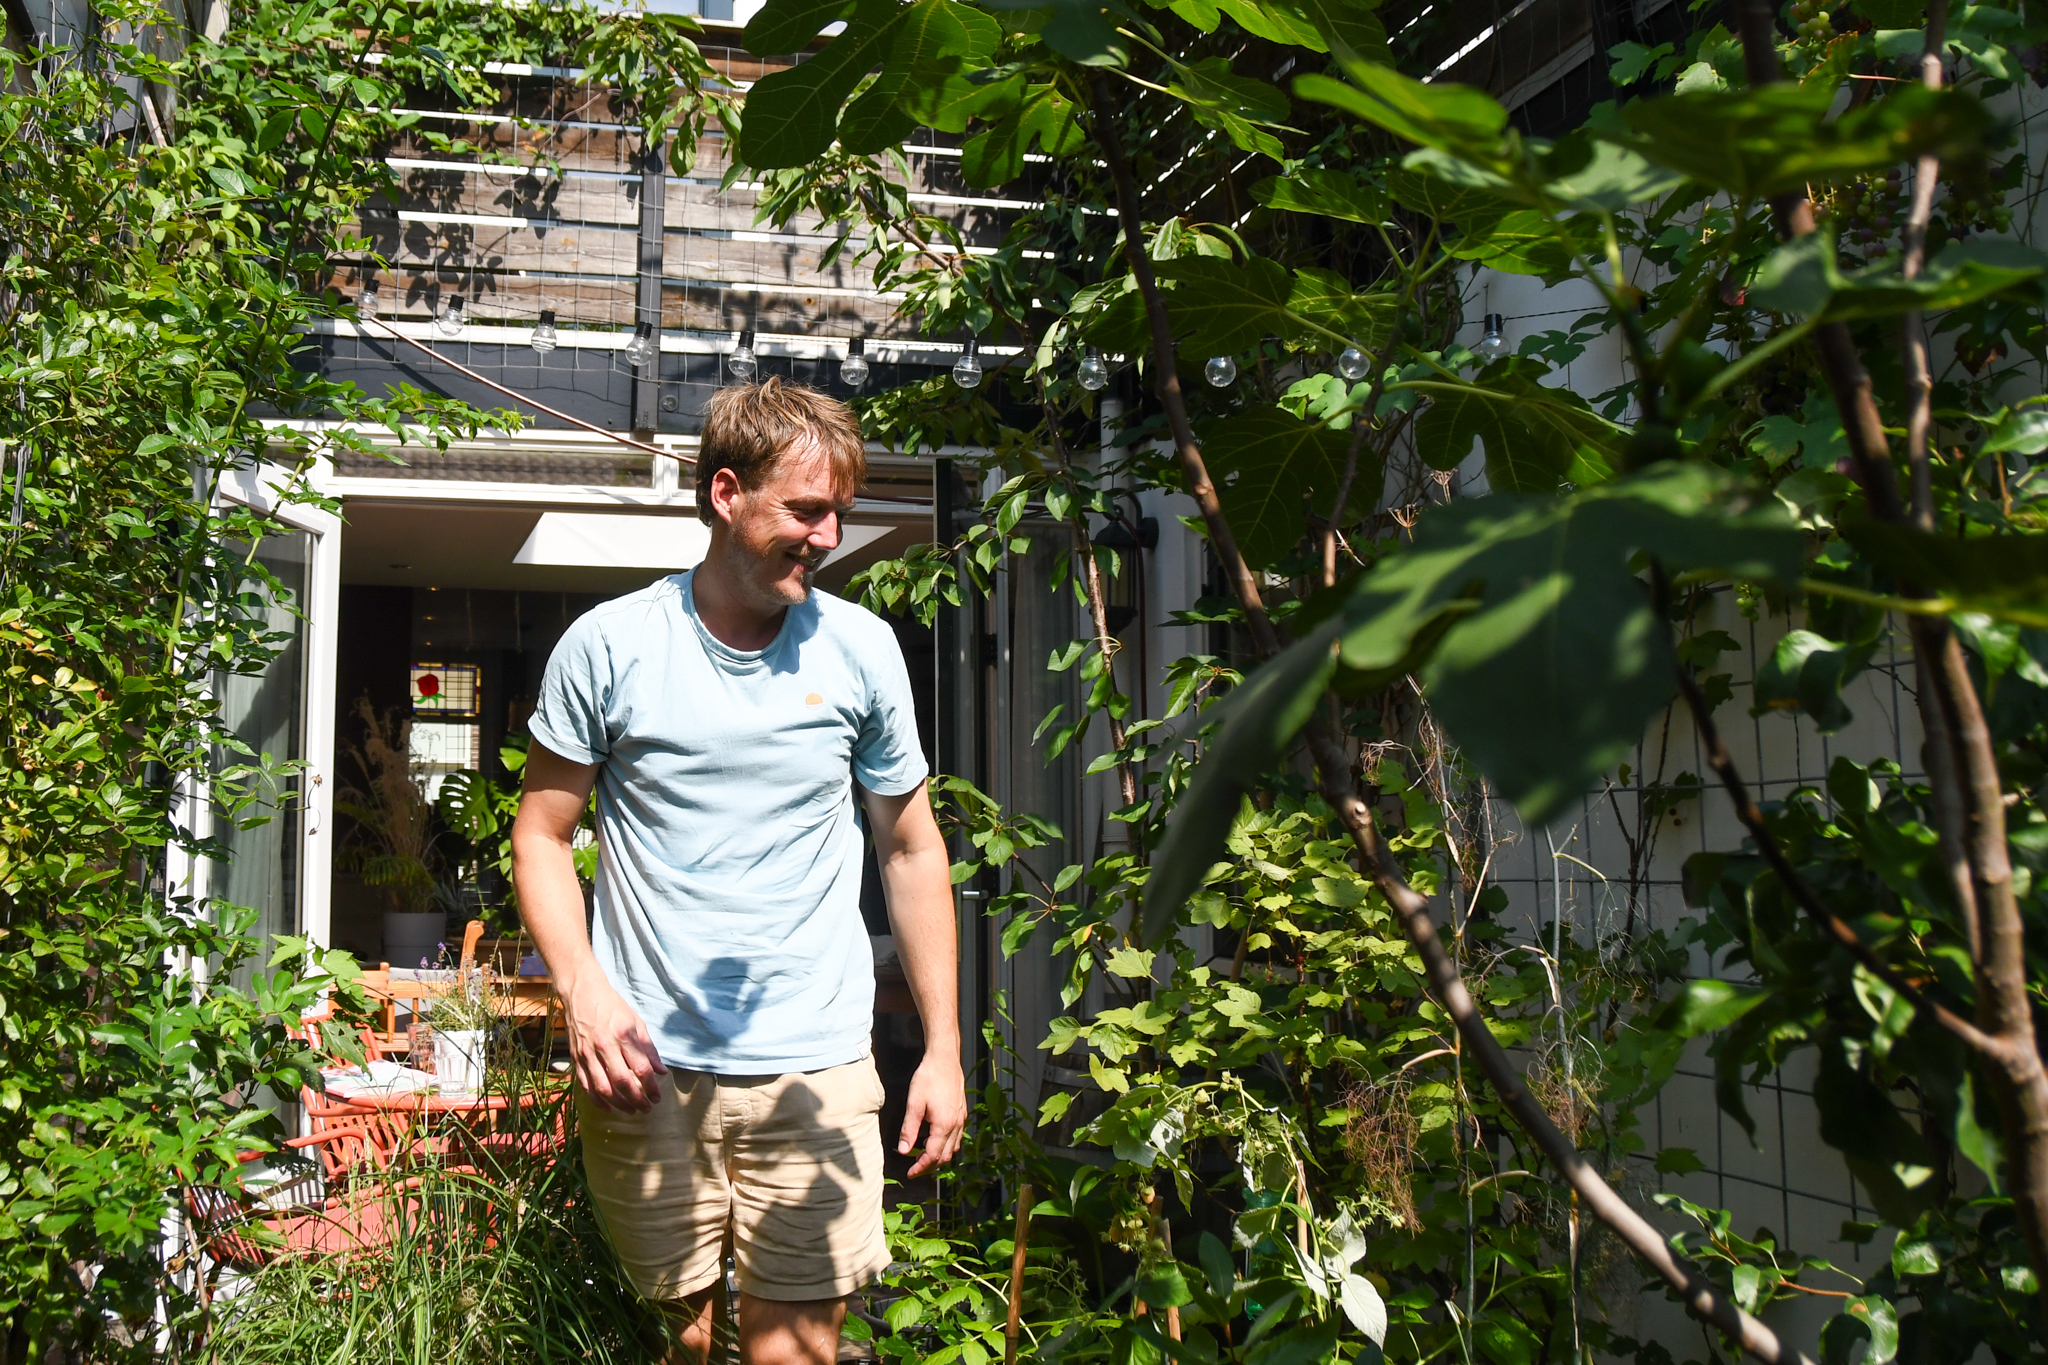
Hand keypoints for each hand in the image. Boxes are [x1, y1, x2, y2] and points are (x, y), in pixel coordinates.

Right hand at [561, 975, 666, 1112]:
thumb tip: (661, 1071)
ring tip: (631, 1110)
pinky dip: (597, 1100)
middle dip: (637, 1100)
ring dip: (618, 1104)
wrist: (582, 994)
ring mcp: (588, 1054)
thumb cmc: (613, 1007)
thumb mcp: (636, 1022)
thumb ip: (648, 1049)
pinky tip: (608, 1107)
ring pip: (603, 1088)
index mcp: (623, 1036)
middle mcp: (605, 1046)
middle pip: (623, 1082)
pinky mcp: (576, 1058)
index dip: (651, 1086)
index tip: (657, 1097)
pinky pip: (585, 1085)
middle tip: (647, 1108)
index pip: (641, 1068)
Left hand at [898, 1049, 966, 1176]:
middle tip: (915, 1169)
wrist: (945, 1058)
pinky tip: (936, 1139)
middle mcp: (956, 1124)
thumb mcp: (914, 1104)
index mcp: (944, 1125)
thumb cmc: (928, 1077)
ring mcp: (961, 1118)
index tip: (910, 1173)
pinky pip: (957, 1136)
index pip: (933, 1156)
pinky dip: (947, 1144)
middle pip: (946, 1155)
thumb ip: (909, 1129)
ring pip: (953, 1147)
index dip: (921, 1167)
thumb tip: (903, 1150)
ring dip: (940, 1156)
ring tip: (924, 1156)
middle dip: (930, 1166)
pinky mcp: (962, 1111)